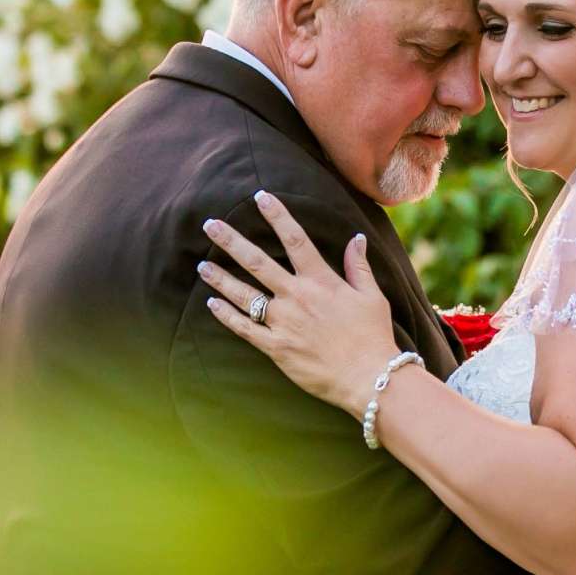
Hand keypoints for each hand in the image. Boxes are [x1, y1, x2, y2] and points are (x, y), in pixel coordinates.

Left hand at [200, 192, 399, 416]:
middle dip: (231, 241)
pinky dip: (226, 315)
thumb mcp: (372, 296)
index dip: (277, 216)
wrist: (368, 377)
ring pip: (244, 294)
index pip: (295, 239)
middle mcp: (297, 296)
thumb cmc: (373, 336)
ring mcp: (283, 322)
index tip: (260, 197)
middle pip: (257, 262)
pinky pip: (244, 328)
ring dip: (220, 278)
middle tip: (209, 225)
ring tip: (201, 265)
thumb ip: (358, 266)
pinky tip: (211, 303)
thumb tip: (356, 238)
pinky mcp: (276, 347)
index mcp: (321, 281)